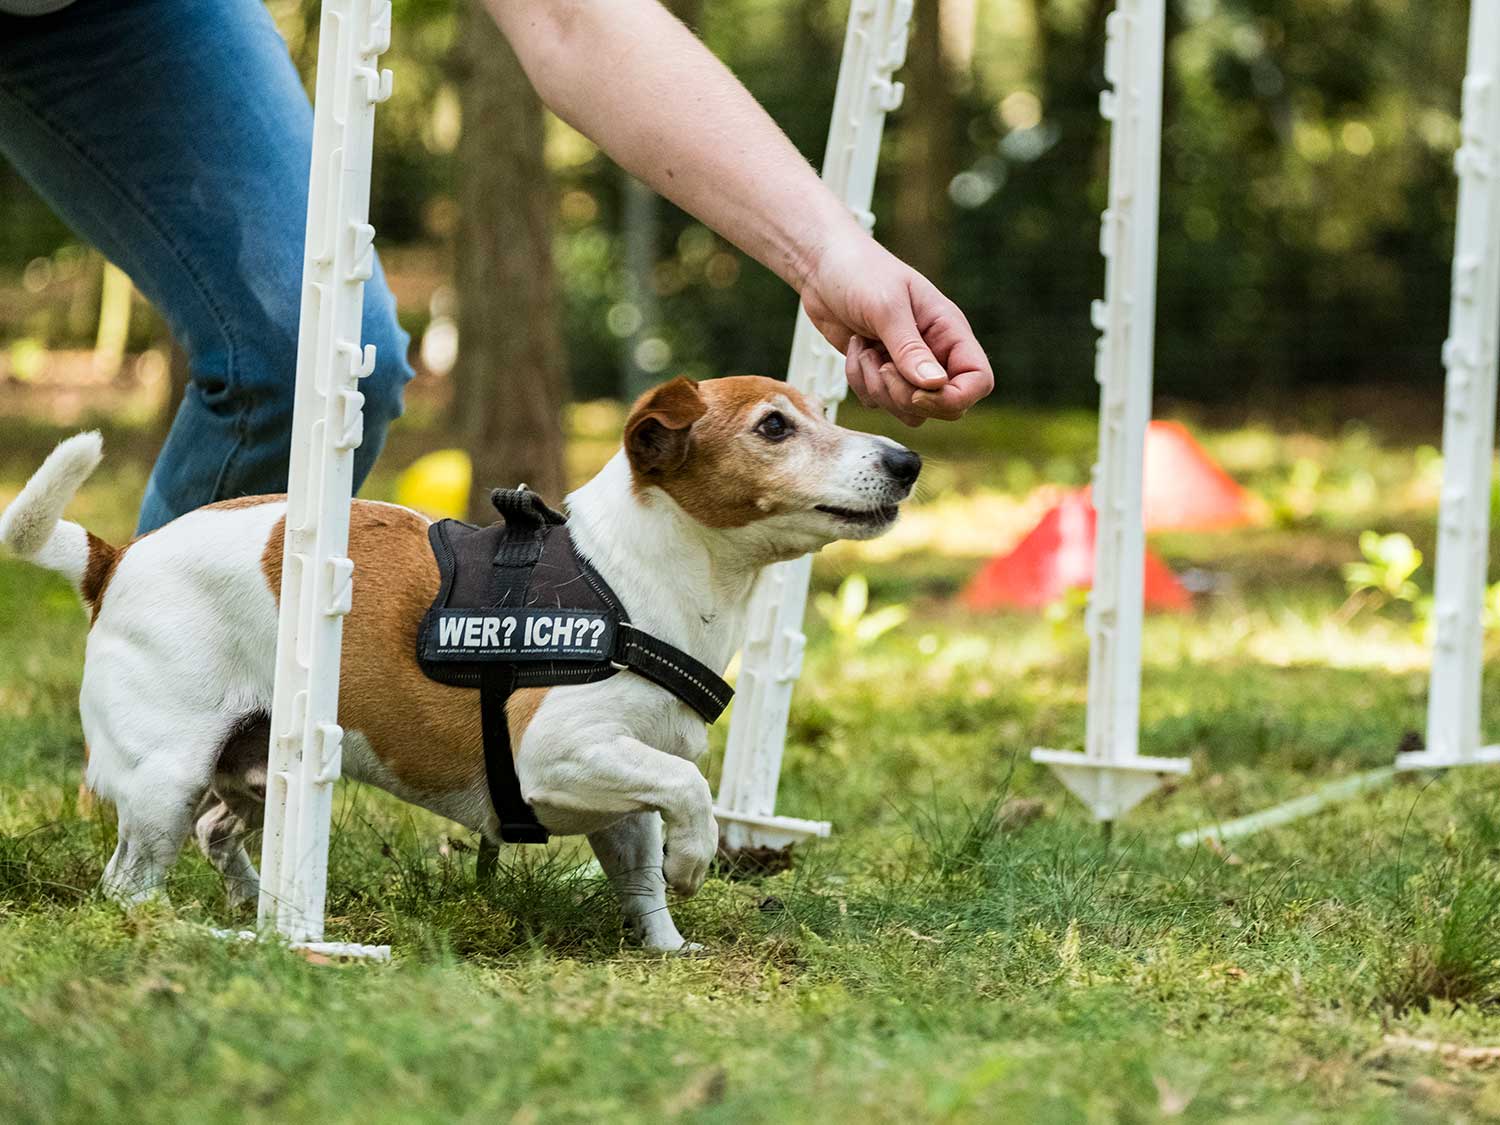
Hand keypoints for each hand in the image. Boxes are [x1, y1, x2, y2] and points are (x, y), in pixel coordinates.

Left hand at [799, 233, 993, 425]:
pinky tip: (856, 349)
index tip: (917, 393)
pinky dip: (860, 383)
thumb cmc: (860, 272)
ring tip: (866, 350)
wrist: (824, 267)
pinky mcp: (880, 373)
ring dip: (879, 390)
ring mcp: (907, 366)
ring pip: (908, 410)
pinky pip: (878, 402)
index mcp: (949, 331)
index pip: (978, 380)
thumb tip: (935, 386)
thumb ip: (910, 349)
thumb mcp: (887, 307)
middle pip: (944, 406)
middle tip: (881, 366)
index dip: (954, 398)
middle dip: (906, 397)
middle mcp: (935, 353)